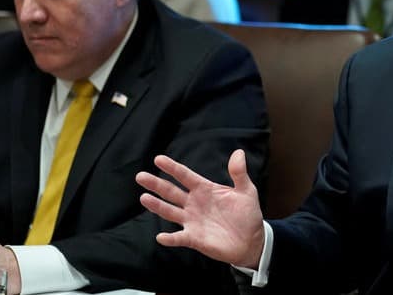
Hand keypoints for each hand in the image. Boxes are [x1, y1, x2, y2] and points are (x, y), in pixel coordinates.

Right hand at [136, 149, 264, 267]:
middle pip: (171, 192)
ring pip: (170, 211)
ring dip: (157, 206)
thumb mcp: (246, 191)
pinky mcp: (194, 238)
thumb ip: (239, 173)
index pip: (185, 176)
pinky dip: (170, 238)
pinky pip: (179, 238)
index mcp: (205, 189)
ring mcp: (192, 221)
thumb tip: (238, 152)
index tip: (158, 159)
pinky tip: (161, 237)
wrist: (252, 240)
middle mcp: (194, 203)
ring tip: (144, 198)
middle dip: (156, 184)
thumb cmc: (247, 214)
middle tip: (140, 176)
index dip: (172, 168)